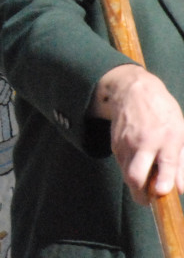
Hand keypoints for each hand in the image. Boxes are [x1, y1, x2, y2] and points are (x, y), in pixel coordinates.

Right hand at [90, 64, 183, 204]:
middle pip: (135, 175)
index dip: (164, 180)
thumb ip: (182, 161)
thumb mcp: (181, 132)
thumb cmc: (162, 112)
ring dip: (135, 183)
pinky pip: (122, 164)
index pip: (166, 163)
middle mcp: (144, 142)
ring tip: (145, 181)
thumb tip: (181, 188)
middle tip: (147, 200)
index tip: (161, 192)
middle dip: (139, 193)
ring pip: (126, 173)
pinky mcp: (115, 144)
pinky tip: (138, 163)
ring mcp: (127, 143)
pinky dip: (129, 169)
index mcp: (166, 138)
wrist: (133, 91)